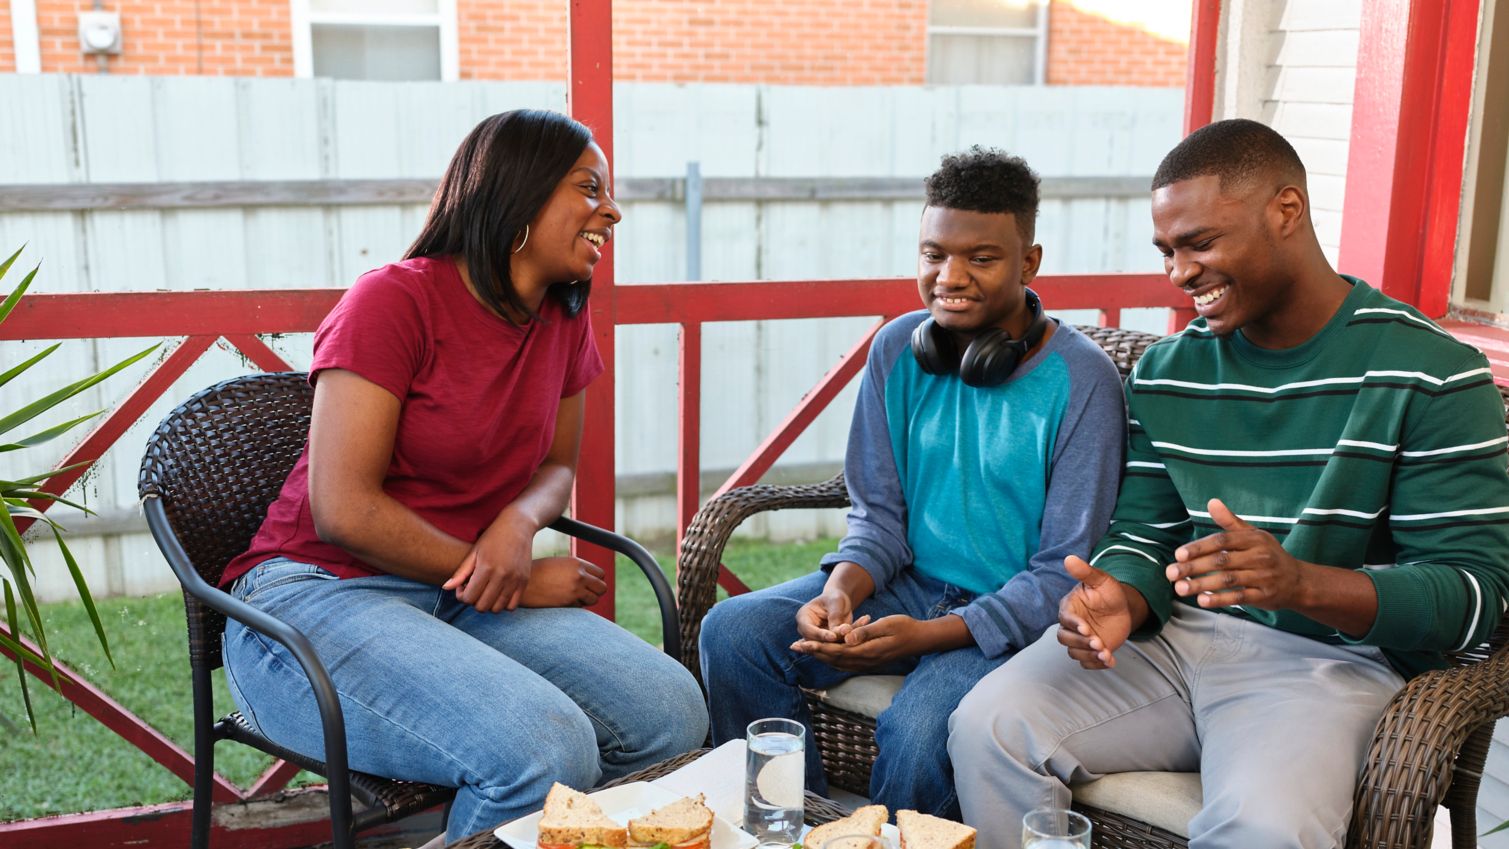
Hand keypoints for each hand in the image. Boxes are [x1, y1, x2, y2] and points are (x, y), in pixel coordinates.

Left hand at [443, 513, 534, 611]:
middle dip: (474, 601)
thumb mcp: (474, 552)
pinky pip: (512, 606)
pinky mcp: (524, 582)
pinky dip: (503, 604)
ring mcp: (515, 580)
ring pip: (496, 609)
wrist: (518, 526)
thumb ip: (460, 572)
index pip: (469, 598)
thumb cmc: (492, 537)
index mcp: (486, 568)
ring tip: (486, 590)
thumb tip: (446, 588)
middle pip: (482, 606)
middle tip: (474, 589)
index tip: (463, 585)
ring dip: (488, 603)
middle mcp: (502, 576)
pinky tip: (498, 592)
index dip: (462, 595)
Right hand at [518, 556, 607, 607]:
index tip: (588, 583)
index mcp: (577, 563)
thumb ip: (577, 569)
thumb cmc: (539, 572)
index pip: (601, 574)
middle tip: (585, 593)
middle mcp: (579, 575)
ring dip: (587, 600)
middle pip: (602, 588)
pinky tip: (562, 601)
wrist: (521, 583)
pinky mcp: (568, 603)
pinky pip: (581, 607)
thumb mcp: (560, 564)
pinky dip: (575, 606)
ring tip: (573, 597)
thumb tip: (593, 579)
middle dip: (595, 591)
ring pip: (594, 599)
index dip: (595, 580)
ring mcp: (575, 590)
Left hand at [791, 614, 921, 671]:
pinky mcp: (869, 661)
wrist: (919, 639)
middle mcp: (864, 660)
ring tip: (805, 650)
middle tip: (794, 647)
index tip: (802, 643)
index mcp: (867, 651)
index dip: (817, 648)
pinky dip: (832, 658)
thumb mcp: (885, 625)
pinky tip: (826, 655)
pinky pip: (846, 662)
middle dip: (813, 652)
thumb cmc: (904, 627)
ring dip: (820, 656)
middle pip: (833, 659)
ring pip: (838, 662)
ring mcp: (867, 663)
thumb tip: (846, 638)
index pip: (836, 651)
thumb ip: (865, 632)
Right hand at [794, 589, 864, 642]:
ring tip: (854, 636)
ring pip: (827, 648)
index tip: (833, 637)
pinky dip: (848, 644)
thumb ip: (835, 617)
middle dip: (832, 642)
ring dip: (841, 644)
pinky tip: (857, 638)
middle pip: (815, 642)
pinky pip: (836, 647)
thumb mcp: (835, 603)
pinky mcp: (827, 644)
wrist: (840, 602)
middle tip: (847, 639)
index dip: (820, 635)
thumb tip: (837, 632)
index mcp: (803, 617)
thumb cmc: (835, 598)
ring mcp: (816, 639)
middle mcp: (807, 630)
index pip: (808, 630)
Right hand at [1057, 555, 1133, 668]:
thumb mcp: (1101, 580)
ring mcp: (1080, 640)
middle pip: (1065, 639)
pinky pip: (1086, 663)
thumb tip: (1069, 558)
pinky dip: (1096, 665)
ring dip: (1089, 656)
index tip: (1087, 629)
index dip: (1074, 625)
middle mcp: (1072, 626)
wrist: (1123, 609)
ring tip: (1106, 654)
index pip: (1065, 619)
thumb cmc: (1109, 593)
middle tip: (1099, 643)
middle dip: (1081, 643)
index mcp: (1070, 608)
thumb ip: (1085, 572)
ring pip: (1075, 653)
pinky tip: (1110, 661)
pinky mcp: (1089, 652)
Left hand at [1167, 499, 1306, 609]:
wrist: (1297, 581)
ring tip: (1180, 589)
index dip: (1199, 547)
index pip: (1222, 541)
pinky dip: (1220, 599)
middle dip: (1194, 568)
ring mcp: (1263, 577)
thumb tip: (1212, 502)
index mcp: (1253, 539)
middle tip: (1171, 573)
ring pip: (1228, 580)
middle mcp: (1259, 556)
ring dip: (1202, 585)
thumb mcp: (1252, 535)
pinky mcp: (1264, 595)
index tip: (1179, 554)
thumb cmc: (1267, 554)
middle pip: (1221, 561)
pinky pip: (1239, 597)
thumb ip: (1230, 522)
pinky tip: (1202, 601)